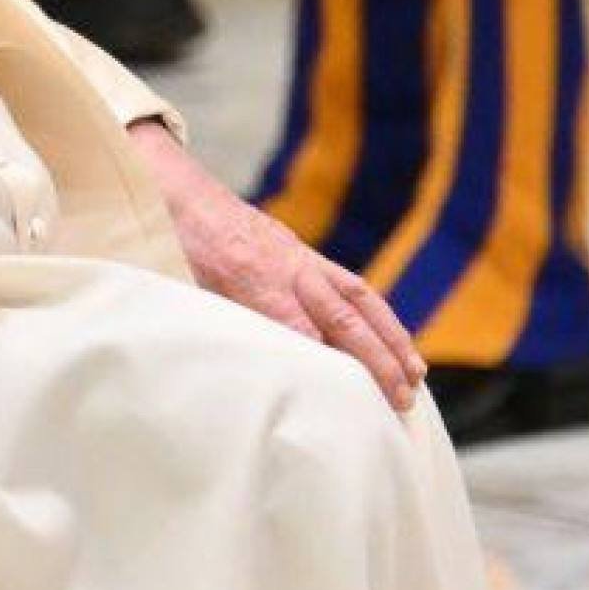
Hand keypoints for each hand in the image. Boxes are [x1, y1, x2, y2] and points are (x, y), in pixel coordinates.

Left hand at [128, 122, 427, 411]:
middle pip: (339, 316)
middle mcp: (283, 266)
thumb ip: (213, 320)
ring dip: (390, 336)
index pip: (296, 326)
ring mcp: (296, 255)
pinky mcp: (299, 250)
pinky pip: (348, 282)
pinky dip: (375, 312)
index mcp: (247, 276)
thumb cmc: (172, 244)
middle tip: (400, 399)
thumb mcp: (181, 284)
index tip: (348, 398)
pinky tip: (390, 336)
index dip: (323, 361)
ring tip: (415, 373)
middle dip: (374, 359)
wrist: (174, 190)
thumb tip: (241, 363)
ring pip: (356, 297)